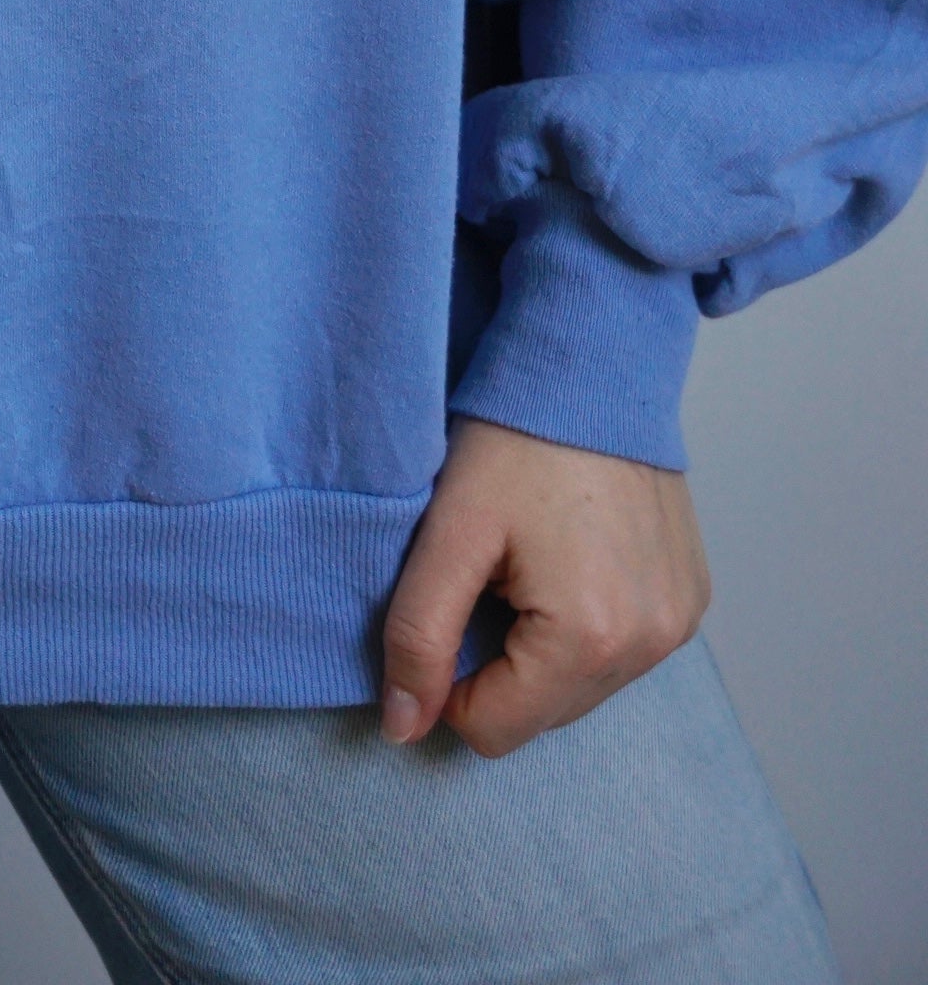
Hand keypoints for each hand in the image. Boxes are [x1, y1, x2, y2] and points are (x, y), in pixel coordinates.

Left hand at [381, 417, 708, 758]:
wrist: (593, 363)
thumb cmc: (517, 437)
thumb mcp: (450, 531)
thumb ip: (419, 635)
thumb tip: (402, 727)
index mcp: (590, 638)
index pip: (495, 729)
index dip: (449, 680)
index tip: (446, 607)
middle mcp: (652, 644)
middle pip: (542, 713)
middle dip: (499, 660)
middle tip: (488, 573)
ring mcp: (680, 621)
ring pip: (581, 687)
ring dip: (542, 647)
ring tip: (528, 561)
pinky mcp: (691, 597)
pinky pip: (622, 650)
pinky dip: (585, 626)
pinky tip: (567, 559)